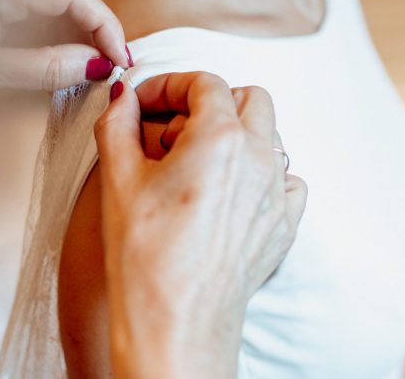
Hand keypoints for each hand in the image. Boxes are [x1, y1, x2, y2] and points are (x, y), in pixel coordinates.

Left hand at [0, 0, 129, 124]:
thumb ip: (44, 68)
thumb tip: (97, 65)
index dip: (106, 26)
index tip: (120, 61)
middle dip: (95, 27)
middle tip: (109, 67)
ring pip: (49, 1)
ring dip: (74, 31)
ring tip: (88, 69)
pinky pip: (28, 9)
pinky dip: (50, 32)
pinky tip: (54, 60)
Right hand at [94, 72, 306, 378]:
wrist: (175, 321)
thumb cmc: (146, 255)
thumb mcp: (118, 176)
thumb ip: (118, 122)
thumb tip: (123, 98)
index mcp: (221, 138)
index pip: (202, 83)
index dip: (167, 86)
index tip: (144, 105)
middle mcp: (260, 158)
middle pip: (248, 98)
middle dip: (208, 104)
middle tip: (170, 134)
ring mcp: (277, 192)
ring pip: (269, 136)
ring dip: (234, 136)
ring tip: (193, 167)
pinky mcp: (284, 224)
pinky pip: (286, 179)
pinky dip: (259, 173)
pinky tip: (226, 194)